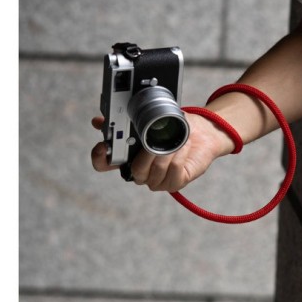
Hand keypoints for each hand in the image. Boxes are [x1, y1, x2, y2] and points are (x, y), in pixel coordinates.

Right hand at [90, 112, 234, 191]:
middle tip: (150, 142)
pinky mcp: (174, 183)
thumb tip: (98, 120)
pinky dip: (178, 157)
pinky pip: (172, 172)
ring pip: (153, 172)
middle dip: (143, 156)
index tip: (102, 146)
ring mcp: (157, 180)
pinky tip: (182, 146)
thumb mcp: (151, 118)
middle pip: (133, 171)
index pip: (104, 164)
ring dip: (165, 153)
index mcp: (128, 156)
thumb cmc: (175, 126)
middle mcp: (140, 171)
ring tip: (174, 140)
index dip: (100, 158)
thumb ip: (125, 120)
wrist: (202, 133)